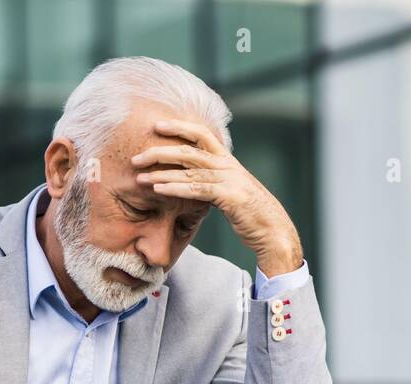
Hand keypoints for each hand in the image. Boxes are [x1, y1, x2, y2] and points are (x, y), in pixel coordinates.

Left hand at [131, 118, 303, 276]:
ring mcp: (230, 179)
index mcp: (228, 161)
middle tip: (137, 158)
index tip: (157, 125)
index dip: (179, 127)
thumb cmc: (251, 214)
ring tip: (140, 177)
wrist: (274, 231)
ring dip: (162, 173)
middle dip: (160, 152)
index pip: (201, 134)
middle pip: (189, 149)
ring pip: (190, 169)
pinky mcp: (230, 196)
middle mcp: (228, 165)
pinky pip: (197, 189)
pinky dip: (175, 188)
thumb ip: (214, 181)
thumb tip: (194, 179)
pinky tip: (158, 189)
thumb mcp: (232, 191)